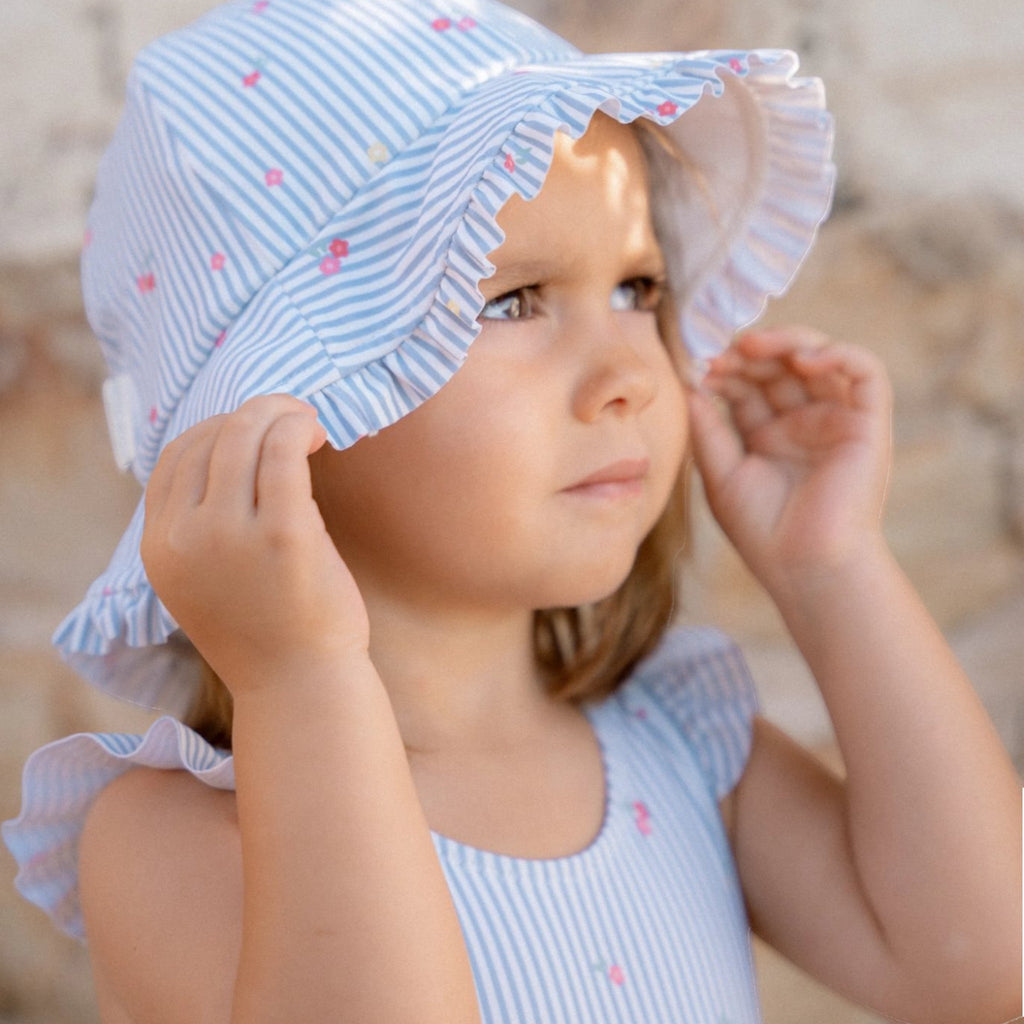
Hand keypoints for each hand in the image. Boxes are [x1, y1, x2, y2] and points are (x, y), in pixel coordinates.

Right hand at [141, 395, 370, 692]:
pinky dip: (298, 428)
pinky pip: (283, 455)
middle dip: (253, 413)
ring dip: (279, 413)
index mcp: (159, 548)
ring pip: (245, 437)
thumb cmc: (266, 633)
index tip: (254, 430)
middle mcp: (184, 538)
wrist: (299, 687)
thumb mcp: (205, 582)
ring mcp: (231, 535)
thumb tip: (227, 458)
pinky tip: (319, 432)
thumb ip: (199, 530)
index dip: (215, 430)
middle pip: (210, 439)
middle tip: (291, 415)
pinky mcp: (284, 535)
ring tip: (308, 421)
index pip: (175, 459)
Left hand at [688, 327, 892, 598]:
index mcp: (770, 435)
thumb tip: (688, 385)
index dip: (727, 369)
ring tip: (751, 345)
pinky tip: (801, 359)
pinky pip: (866, 372)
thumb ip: (708, 428)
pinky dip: (838, 354)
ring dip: (787, 342)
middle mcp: (805, 422)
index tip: (699, 365)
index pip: (750, 384)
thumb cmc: (762, 530)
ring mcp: (838, 420)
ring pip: (821, 357)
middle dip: (750, 353)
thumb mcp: (722, 473)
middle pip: (781, 365)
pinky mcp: (869, 424)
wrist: (804, 567)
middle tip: (720, 352)